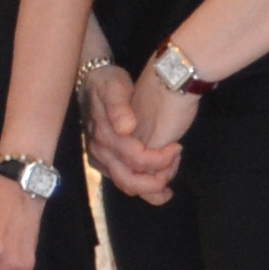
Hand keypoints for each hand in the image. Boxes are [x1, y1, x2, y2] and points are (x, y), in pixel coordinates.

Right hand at [80, 64, 177, 204]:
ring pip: (128, 186)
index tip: (177, 147)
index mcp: (104, 136)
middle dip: (156, 181)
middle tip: (175, 165)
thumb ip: (118, 106)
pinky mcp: (106, 163)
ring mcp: (101, 160)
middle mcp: (100, 153)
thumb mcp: (113, 87)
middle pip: (129, 182)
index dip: (160, 159)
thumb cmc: (107, 83)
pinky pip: (126, 181)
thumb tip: (126, 128)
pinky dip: (145, 187)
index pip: (136, 160)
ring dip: (152, 186)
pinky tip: (161, 183)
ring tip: (171, 173)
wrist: (92, 82)